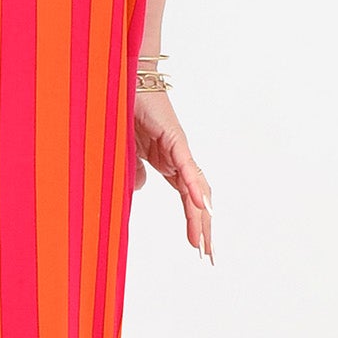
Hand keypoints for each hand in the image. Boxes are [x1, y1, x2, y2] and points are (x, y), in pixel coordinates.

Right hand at [132, 88, 213, 261]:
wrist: (128, 81)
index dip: (195, 224)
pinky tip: (201, 204)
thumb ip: (136, 170)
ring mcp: (178, 149)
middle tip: (209, 256)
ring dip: (201, 216)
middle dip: (204, 229)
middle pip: (197, 200)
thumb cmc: (128, 111)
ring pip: (195, 188)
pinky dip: (194, 185)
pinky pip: (186, 165)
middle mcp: (179, 160)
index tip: (199, 248)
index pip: (187, 200)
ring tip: (205, 241)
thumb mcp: (128, 151)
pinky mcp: (174, 138)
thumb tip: (143, 189)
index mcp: (170, 164)